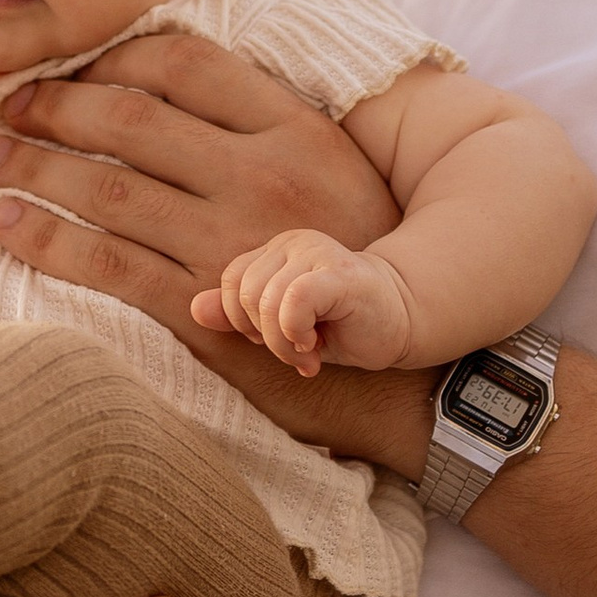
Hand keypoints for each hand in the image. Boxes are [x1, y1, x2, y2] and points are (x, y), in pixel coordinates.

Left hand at [0, 29, 434, 473]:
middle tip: (7, 107)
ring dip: (34, 168)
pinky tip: (6, 224)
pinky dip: (46, 239)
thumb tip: (165, 80)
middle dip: (54, 106)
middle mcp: (263, 177)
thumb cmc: (357, 256)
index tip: (69, 66)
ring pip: (107, 189)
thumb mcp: (331, 168)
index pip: (184, 62)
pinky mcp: (203, 309)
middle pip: (132, 118)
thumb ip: (262, 124)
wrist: (397, 368)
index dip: (111, 58)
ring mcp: (230, 244)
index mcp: (295, 129)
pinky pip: (106, 263)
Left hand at [196, 228, 415, 375]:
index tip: (273, 342)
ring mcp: (316, 252)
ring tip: (307, 353)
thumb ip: (240, 315)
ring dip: (282, 343)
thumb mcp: (282, 326)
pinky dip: (295, 333)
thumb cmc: (341, 325)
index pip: (231, 282)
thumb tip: (194, 309)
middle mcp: (293, 242)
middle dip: (263, 337)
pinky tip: (315, 345)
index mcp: (274, 250)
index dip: (243, 321)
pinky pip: (293, 301)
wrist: (401, 321)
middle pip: (244, 293)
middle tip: (294, 354)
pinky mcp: (339, 272)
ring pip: (266, 301)